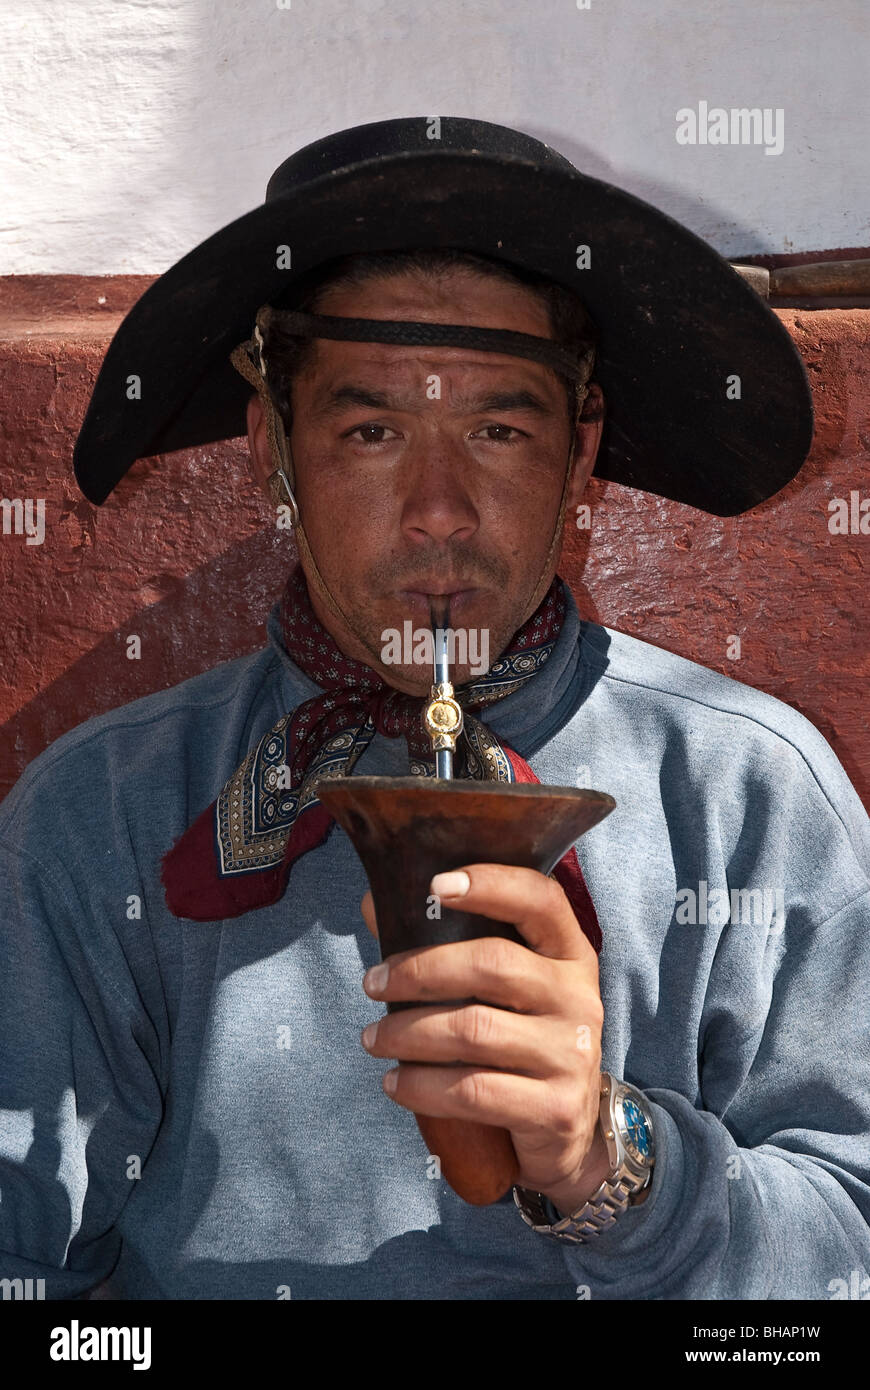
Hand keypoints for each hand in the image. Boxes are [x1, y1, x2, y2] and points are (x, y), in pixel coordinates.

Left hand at [359, 864, 609, 1212]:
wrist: (566, 1129)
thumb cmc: (518, 1038)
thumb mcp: (501, 988)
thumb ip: (446, 943)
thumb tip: (376, 901)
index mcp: (569, 954)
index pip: (540, 900)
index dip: (491, 883)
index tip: (435, 885)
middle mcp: (579, 997)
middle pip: (492, 965)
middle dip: (418, 972)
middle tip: (372, 984)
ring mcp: (572, 1054)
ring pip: (474, 1031)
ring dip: (407, 1033)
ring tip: (373, 1038)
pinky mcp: (556, 1109)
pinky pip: (473, 1091)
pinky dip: (421, 1086)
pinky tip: (394, 1083)